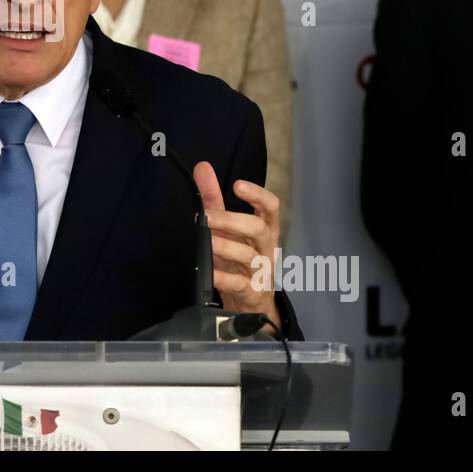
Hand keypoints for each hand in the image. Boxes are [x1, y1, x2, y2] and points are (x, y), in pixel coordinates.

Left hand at [192, 161, 282, 335]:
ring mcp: (261, 272)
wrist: (252, 303)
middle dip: (233, 220)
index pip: (270, 207)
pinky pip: (240, 284)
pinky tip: (211, 272)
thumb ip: (214, 200)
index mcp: (264, 229)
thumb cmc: (240, 260)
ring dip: (227, 247)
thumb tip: (202, 168)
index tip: (237, 185)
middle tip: (207, 217)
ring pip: (250, 255)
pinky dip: (224, 278)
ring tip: (208, 241)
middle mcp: (266, 248)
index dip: (257, 195)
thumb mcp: (227, 229)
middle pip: (259, 229)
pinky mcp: (251, 293)